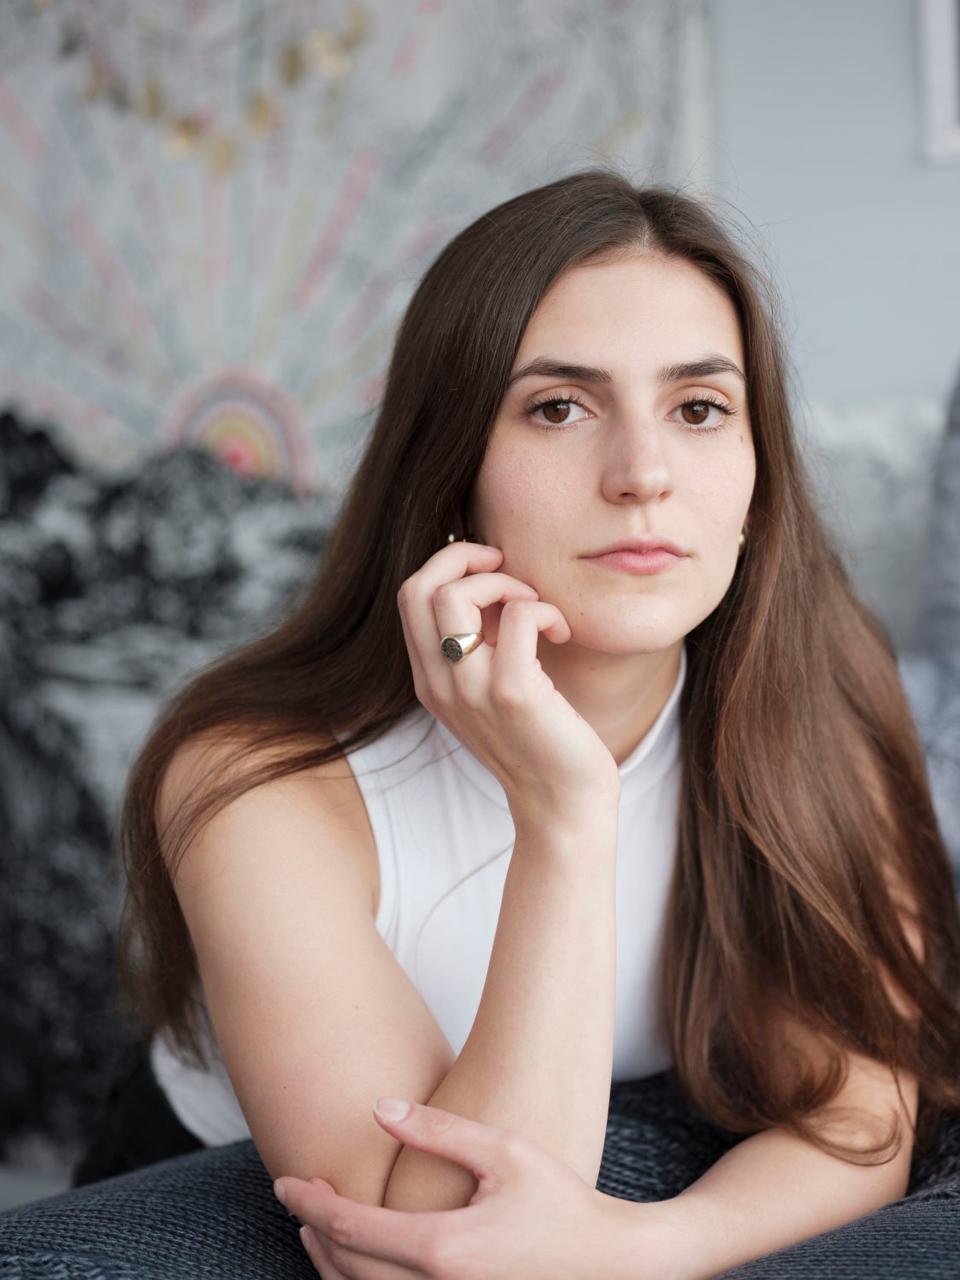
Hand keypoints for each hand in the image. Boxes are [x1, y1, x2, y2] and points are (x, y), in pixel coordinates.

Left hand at [275, 1097, 633, 1279]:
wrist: (610, 1263)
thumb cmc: (561, 1200)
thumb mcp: (503, 1150)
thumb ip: (438, 1130)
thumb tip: (381, 1108)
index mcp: (442, 1249)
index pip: (351, 1229)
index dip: (310, 1204)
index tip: (286, 1182)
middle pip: (346, 1269)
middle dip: (313, 1231)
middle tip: (296, 1196)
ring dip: (331, 1264)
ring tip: (317, 1227)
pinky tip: (361, 1259)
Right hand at [396, 541, 619, 818]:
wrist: (562, 806)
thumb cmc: (540, 740)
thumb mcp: (492, 689)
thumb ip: (481, 642)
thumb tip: (492, 580)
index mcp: (430, 680)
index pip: (410, 595)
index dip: (449, 565)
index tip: (492, 570)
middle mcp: (440, 685)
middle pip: (419, 587)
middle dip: (466, 558)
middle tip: (510, 572)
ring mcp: (472, 690)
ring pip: (456, 595)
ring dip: (505, 582)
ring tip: (537, 607)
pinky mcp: (514, 693)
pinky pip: (519, 615)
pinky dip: (544, 609)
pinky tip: (561, 632)